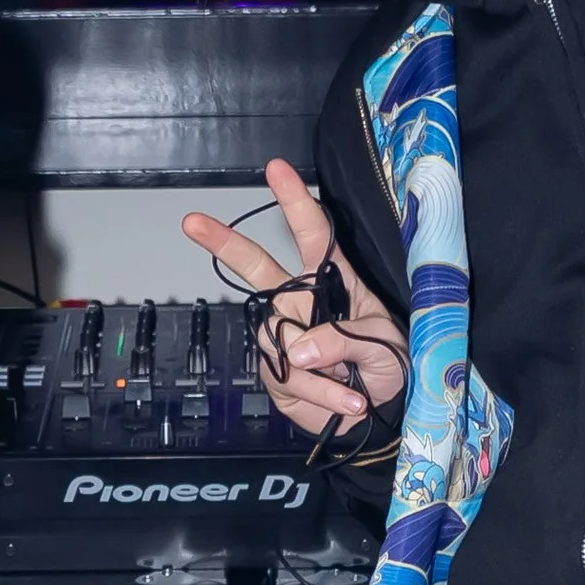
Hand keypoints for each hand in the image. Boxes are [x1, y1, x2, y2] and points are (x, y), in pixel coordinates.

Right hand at [182, 160, 409, 439]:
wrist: (380, 414)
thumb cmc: (391, 365)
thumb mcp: (382, 344)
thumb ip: (342, 339)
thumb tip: (298, 350)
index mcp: (332, 282)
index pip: (312, 234)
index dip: (294, 201)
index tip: (277, 169)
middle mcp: (302, 303)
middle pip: (257, 267)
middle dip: (225, 243)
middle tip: (193, 222)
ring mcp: (285, 336)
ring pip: (276, 339)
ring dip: (319, 372)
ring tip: (353, 387)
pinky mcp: (277, 372)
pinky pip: (287, 377)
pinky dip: (320, 394)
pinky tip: (346, 401)